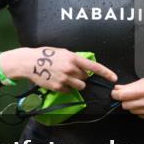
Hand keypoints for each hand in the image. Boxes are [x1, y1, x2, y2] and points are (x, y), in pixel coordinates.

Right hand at [0, 47, 116, 91]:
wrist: (29, 62)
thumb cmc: (46, 54)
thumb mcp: (63, 52)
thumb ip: (75, 59)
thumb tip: (86, 66)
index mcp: (73, 58)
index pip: (94, 67)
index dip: (106, 73)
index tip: (114, 78)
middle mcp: (70, 69)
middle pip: (86, 78)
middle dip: (82, 76)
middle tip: (71, 72)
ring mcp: (64, 79)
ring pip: (80, 86)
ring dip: (76, 83)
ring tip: (66, 77)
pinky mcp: (58, 87)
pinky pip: (69, 90)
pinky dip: (66, 88)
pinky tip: (58, 81)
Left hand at [110, 73, 143, 121]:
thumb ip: (131, 86)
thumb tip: (117, 89)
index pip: (122, 96)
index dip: (116, 94)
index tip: (115, 93)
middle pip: (126, 105)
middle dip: (125, 100)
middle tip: (129, 95)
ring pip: (133, 111)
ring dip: (133, 105)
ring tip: (141, 99)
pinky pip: (141, 116)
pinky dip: (141, 111)